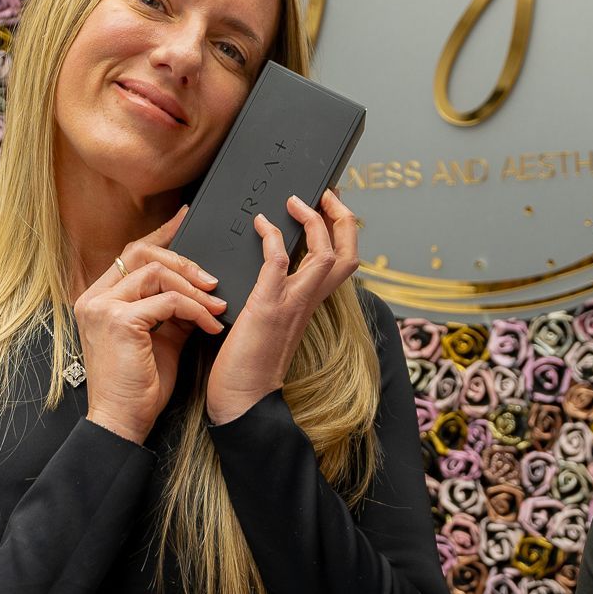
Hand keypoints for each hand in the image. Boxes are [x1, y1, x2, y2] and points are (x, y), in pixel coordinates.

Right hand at [74, 209, 226, 444]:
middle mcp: (95, 298)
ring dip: (194, 289)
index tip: (187, 219)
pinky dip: (194, 310)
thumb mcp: (161, 339)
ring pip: (156, 272)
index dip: (161, 234)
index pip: (131, 253)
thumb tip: (200, 290)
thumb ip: (173, 310)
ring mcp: (103, 308)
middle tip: (213, 281)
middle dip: (184, 261)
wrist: (123, 421)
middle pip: (142, 253)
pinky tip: (209, 327)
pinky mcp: (119, 322)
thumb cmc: (140, 387)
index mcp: (100, 299)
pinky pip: (167, 301)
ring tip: (216, 308)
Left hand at [206, 189, 359, 425]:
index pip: (344, 262)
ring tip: (296, 201)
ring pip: (325, 254)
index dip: (344, 230)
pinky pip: (278, 263)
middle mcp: (310, 302)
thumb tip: (271, 267)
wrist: (243, 400)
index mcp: (312, 304)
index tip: (332, 205)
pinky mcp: (268, 308)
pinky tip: (261, 224)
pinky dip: (272, 238)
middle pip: (349, 252)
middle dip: (343, 217)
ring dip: (314, 221)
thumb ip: (279, 296)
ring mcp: (292, 304)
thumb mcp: (272, 322)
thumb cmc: (250, 365)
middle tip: (328, 193)